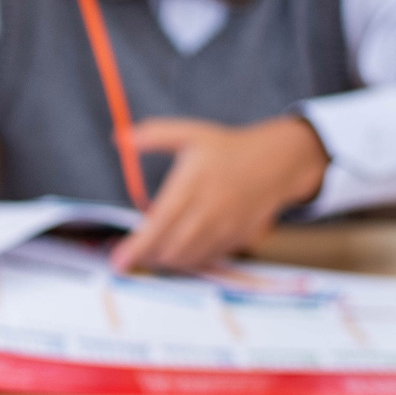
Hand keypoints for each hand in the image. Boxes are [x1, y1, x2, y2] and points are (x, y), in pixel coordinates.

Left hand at [112, 114, 327, 272]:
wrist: (278, 162)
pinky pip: (210, 258)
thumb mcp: (191, 134)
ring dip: (166, 260)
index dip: (138, 246)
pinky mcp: (240, 238)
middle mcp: (211, 209)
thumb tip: (119, 137)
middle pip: (173, 247)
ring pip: (190, 257)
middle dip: (147, 257)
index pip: (160, 223)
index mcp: (194, 184)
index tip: (118, 260)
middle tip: (128, 256)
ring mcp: (228, 227)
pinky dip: (190, 260)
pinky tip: (178, 251)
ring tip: (151, 254)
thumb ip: (155, 135)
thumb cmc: (227, 148)